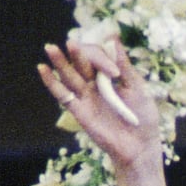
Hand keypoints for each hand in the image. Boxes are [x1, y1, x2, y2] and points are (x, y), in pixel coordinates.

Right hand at [38, 39, 162, 169]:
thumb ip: (124, 66)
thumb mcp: (137, 88)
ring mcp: (85, 96)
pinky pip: (62, 94)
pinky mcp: (78, 110)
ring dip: (59, 62)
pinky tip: (42, 69)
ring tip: (50, 48)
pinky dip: (51, 82)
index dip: (102, 58)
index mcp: (110, 76)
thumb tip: (114, 39)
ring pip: (69, 75)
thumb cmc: (142, 117)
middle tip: (71, 43)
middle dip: (77, 53)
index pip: (99, 57)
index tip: (115, 73)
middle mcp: (95, 84)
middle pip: (81, 63)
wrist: (139, 146)